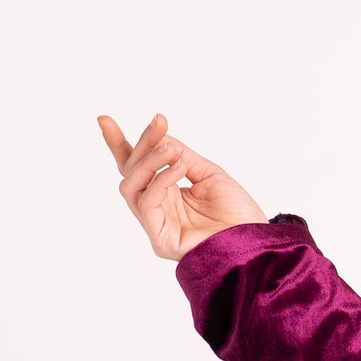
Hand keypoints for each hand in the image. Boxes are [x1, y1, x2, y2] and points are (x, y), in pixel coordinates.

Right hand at [98, 111, 268, 259]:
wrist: (256, 241)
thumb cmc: (237, 214)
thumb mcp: (208, 174)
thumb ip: (182, 157)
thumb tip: (160, 138)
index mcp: (167, 195)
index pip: (137, 168)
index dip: (120, 144)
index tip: (104, 119)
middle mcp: (158, 210)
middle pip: (131, 173)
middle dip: (141, 144)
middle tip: (159, 123)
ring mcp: (156, 226)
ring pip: (131, 186)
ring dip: (149, 161)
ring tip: (172, 149)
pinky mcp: (160, 240)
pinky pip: (147, 203)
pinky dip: (160, 180)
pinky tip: (179, 167)